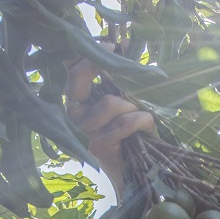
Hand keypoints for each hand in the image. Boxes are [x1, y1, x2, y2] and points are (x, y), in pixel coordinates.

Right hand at [64, 50, 154, 194]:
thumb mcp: (124, 103)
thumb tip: (125, 41)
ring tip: (142, 117)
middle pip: (78, 79)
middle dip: (101, 65)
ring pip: (110, 102)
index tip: (111, 43)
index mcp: (76, 101)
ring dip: (133, 106)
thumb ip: (120, 78)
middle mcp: (73, 115)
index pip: (71, 69)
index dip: (88, 53)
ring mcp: (83, 131)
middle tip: (123, 60)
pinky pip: (125, 122)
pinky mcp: (98, 145)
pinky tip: (148, 128)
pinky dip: (143, 121)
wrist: (133, 177)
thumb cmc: (130, 135)